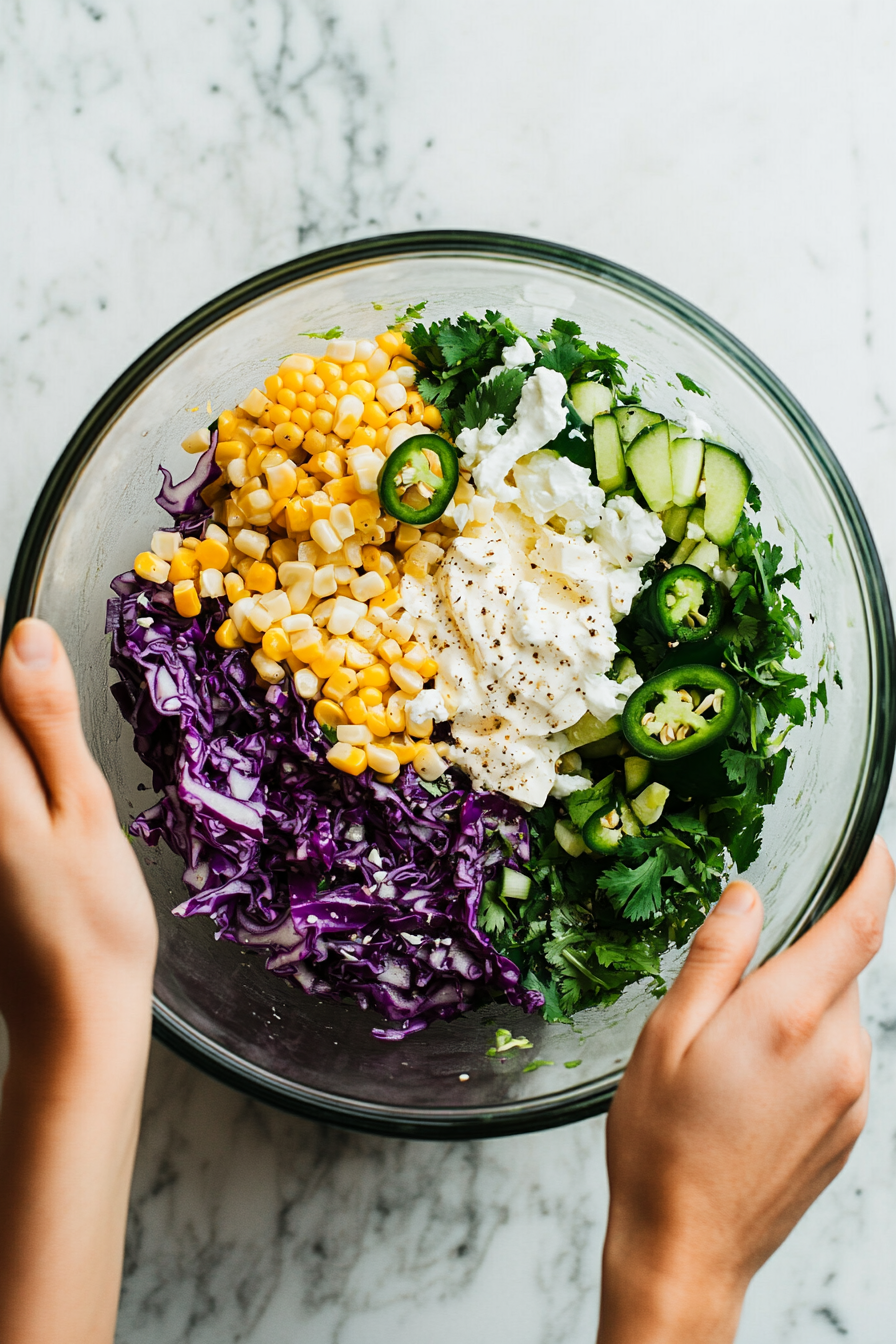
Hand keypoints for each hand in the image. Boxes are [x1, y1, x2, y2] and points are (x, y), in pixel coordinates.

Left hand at [0, 617, 156, 1043]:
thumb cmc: (92, 919)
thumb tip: (25, 637)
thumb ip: (48, 722)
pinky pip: (6, 802)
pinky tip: (49, 845)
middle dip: (27, 738)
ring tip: (63, 828)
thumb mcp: (83, 806)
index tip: (57, 731)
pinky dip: (22, 800)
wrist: (73, 1017)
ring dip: (28, 768)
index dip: (25, 688)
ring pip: (3, 770)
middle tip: (67, 794)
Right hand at [597, 838, 893, 1343]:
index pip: (857, 927)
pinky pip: (838, 1058)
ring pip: (837, 1014)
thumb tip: (749, 895)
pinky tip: (751, 1085)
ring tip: (732, 1050)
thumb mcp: (667, 1033)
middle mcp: (837, 1054)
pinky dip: (805, 1048)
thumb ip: (718, 956)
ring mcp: (852, 1096)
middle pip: (840, 969)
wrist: (688, 1246)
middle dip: (800, 956)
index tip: (878, 848)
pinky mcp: (852, 1127)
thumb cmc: (663, 1142)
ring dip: (798, 1007)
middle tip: (734, 990)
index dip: (874, 879)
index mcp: (788, 1018)